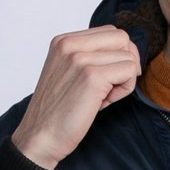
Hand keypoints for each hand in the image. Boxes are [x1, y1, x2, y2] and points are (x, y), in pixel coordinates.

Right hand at [11, 26, 141, 168]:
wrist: (40, 137)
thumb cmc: (58, 111)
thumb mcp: (69, 72)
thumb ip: (90, 56)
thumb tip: (126, 51)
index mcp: (63, 41)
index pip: (110, 32)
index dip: (117, 55)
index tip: (107, 77)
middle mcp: (70, 44)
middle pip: (122, 38)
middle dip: (126, 62)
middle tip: (112, 86)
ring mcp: (81, 59)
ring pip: (129, 57)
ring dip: (124, 79)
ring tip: (103, 96)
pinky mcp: (92, 76)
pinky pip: (129, 72)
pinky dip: (125, 89)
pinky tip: (105, 102)